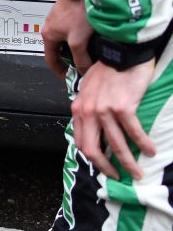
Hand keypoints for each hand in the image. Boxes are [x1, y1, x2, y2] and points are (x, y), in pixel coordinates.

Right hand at [42, 0, 92, 78]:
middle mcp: (50, 27)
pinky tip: (91, 37)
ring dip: (77, 48)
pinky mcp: (67, 12)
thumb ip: (81, 59)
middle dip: (71, 60)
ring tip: (90, 51)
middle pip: (59, 50)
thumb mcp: (78, 41)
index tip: (70, 78)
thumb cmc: (77, 12)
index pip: (50, 60)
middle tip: (84, 66)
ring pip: (66, 40)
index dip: (60, 72)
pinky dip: (79, 37)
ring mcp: (58, 19)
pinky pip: (71, 30)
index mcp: (48, 35)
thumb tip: (84, 72)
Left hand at [72, 60, 155, 179]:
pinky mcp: (122, 107)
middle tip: (119, 177)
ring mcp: (104, 109)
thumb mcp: (90, 90)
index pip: (81, 141)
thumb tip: (96, 128)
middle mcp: (87, 111)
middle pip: (92, 149)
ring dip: (128, 162)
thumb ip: (90, 109)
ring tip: (138, 172)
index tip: (105, 168)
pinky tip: (151, 151)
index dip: (93, 159)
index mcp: (78, 109)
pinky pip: (134, 132)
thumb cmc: (108, 70)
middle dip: (106, 167)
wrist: (121, 53)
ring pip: (115, 145)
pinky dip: (143, 144)